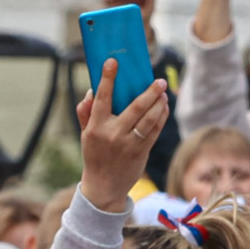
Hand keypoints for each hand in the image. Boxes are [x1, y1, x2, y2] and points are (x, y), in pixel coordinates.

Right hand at [74, 60, 169, 209]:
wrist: (104, 187)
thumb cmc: (95, 156)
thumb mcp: (85, 135)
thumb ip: (85, 113)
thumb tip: (91, 92)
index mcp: (96, 127)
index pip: (102, 98)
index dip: (107, 78)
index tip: (112, 61)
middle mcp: (113, 134)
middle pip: (135, 108)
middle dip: (149, 92)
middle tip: (159, 80)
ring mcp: (129, 144)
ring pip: (149, 119)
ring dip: (159, 104)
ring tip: (163, 93)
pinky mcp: (141, 152)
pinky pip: (155, 130)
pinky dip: (161, 117)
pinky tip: (164, 107)